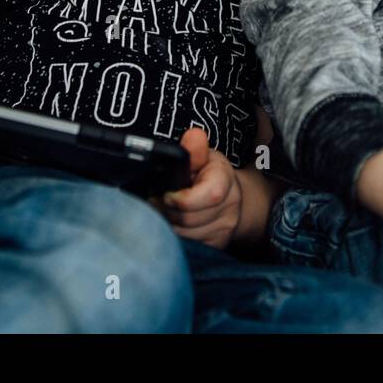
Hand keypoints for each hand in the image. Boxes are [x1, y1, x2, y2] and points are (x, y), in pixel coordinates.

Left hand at [147, 127, 241, 249]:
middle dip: (165, 211)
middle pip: (190, 219)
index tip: (165, 194)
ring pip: (186, 236)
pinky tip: (169, 224)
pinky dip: (175, 237)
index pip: (210, 195)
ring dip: (167, 225)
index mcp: (225, 180)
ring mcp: (224, 230)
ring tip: (160, 212)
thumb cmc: (209, 174)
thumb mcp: (203, 156)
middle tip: (153, 201)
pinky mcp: (216, 246)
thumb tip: (193, 135)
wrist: (230, 198)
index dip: (182, 199)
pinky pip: (189, 246)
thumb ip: (195, 150)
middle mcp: (230, 208)